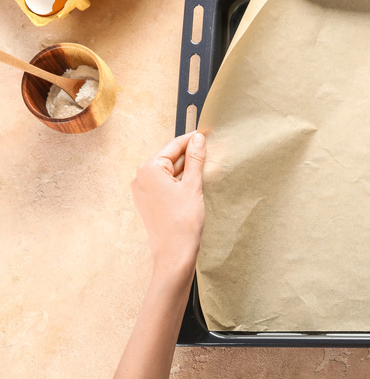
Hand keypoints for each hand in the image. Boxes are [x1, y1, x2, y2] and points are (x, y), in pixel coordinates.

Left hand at [131, 132, 206, 274]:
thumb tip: (198, 139)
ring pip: (169, 172)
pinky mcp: (149, 202)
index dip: (191, 140)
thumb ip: (195, 159)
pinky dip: (180, 181)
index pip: (173, 146)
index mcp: (148, 169)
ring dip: (187, 169)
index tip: (206, 133)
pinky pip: (165, 184)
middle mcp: (141, 178)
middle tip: (211, 150)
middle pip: (170, 158)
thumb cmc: (182, 222)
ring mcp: (143, 191)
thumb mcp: (193, 185)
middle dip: (190, 156)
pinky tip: (195, 184)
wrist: (174, 253)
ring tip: (206, 168)